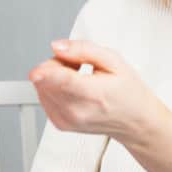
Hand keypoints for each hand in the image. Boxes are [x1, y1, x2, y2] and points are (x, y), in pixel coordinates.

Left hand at [29, 40, 159, 142]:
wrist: (134, 121)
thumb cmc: (127, 90)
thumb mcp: (114, 60)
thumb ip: (83, 50)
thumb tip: (57, 46)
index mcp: (94, 94)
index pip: (64, 82)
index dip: (46, 73)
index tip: (36, 72)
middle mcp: (77, 111)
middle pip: (47, 80)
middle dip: (56, 64)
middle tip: (78, 66)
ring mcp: (67, 120)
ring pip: (42, 87)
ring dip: (54, 77)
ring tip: (79, 79)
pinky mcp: (60, 124)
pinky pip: (44, 97)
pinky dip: (53, 89)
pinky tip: (73, 90)